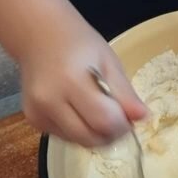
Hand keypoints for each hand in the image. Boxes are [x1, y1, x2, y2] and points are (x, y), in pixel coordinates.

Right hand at [18, 10, 147, 146]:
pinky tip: (80, 110)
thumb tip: (143, 117)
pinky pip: (65, 137)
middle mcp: (50, 101)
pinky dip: (79, 130)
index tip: (129, 117)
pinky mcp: (33, 120)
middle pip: (89, 138)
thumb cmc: (79, 44)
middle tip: (118, 118)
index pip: (104, 121)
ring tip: (99, 111)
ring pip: (78, 141)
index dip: (122, 125)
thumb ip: (125, 93)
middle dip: (110, 134)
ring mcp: (38, 113)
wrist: (40, 36)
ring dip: (95, 134)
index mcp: (71, 81)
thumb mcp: (108, 62)